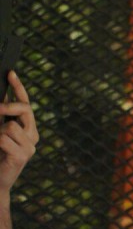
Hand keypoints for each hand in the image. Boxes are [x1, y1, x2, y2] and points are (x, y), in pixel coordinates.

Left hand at [0, 71, 37, 197]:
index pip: (26, 103)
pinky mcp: (23, 156)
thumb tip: (1, 103)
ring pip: (10, 126)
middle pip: (24, 110)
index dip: (18, 88)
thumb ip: (3, 118)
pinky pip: (4, 138)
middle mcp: (33, 135)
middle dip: (8, 106)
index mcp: (28, 128)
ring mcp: (30, 146)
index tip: (10, 73)